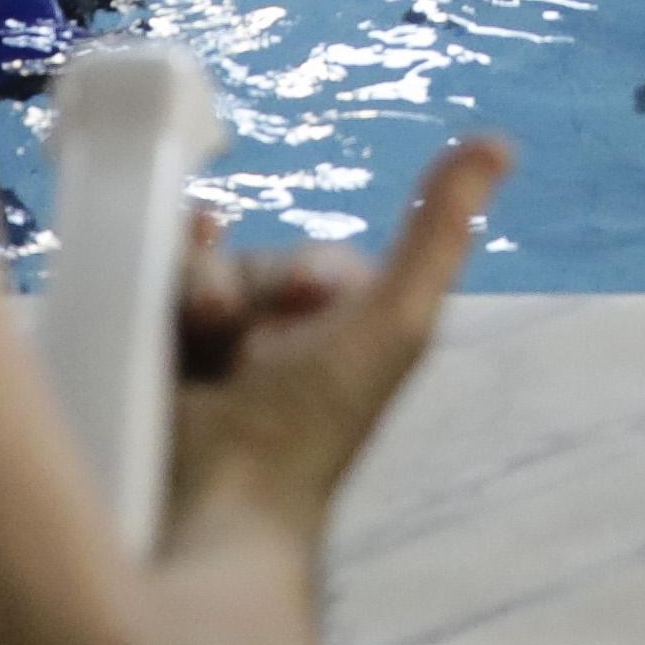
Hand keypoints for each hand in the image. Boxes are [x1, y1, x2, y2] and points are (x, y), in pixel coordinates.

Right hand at [161, 136, 509, 546]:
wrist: (216, 503)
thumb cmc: (315, 421)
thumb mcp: (394, 319)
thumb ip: (438, 233)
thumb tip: (499, 141)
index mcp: (339, 345)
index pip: (312, 266)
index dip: (303, 274)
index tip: (307, 302)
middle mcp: (278, 352)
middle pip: (249, 265)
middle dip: (241, 284)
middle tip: (232, 333)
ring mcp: (211, 363)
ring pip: (193, 276)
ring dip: (193, 292)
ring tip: (196, 340)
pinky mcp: (151, 365)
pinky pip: (145, 297)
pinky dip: (148, 287)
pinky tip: (147, 294)